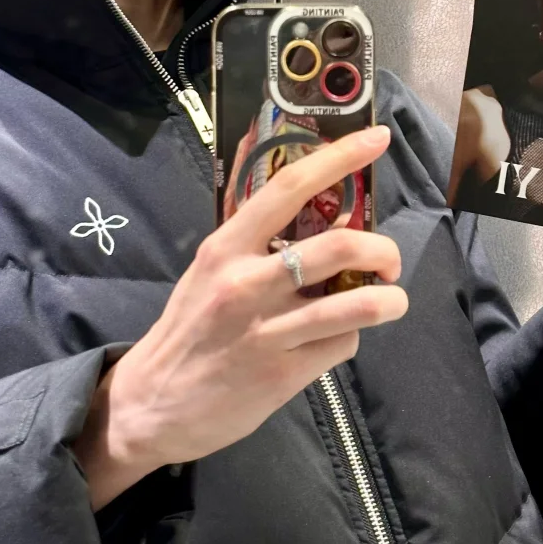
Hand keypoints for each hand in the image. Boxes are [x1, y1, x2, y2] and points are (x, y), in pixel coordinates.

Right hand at [73, 126, 406, 508]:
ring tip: (391, 299)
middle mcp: (246, 284)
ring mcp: (267, 332)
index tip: (376, 139)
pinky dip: (353, 337)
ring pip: (357, 305)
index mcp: (225, 248)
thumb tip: (312, 204)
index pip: (288, 187)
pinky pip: (342, 345)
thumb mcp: (209, 271)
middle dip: (382, 249)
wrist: (151, 404)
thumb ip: (254, 240)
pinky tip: (338, 338)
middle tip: (387, 260)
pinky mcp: (283, 375)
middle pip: (339, 247)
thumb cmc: (189, 330)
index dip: (340, 158)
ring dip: (389, 299)